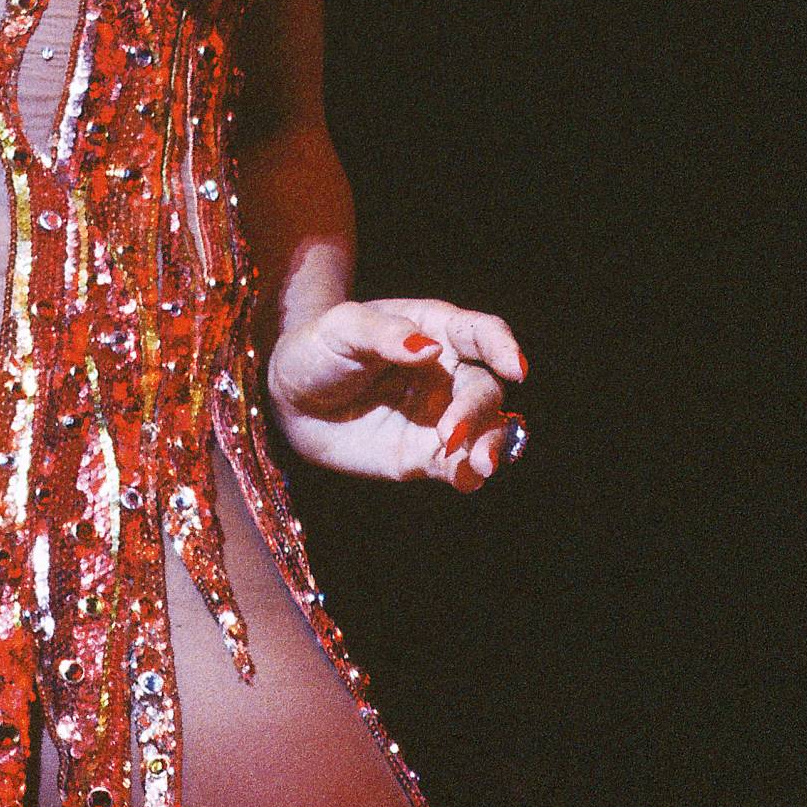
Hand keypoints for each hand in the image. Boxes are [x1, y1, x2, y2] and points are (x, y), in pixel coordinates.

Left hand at [266, 296, 527, 489]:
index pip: (481, 334)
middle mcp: (446, 373)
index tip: (515, 367)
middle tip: (450, 434)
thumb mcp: (342, 328)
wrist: (290, 400)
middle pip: (485, 389)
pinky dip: (469, 474)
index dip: (503, 347)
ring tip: (479, 464)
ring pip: (485, 431)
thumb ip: (384, 334)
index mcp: (433, 330)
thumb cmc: (318, 349)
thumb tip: (429, 348)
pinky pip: (458, 466)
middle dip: (478, 412)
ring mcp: (439, 416)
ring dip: (491, 446)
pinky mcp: (424, 455)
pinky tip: (467, 478)